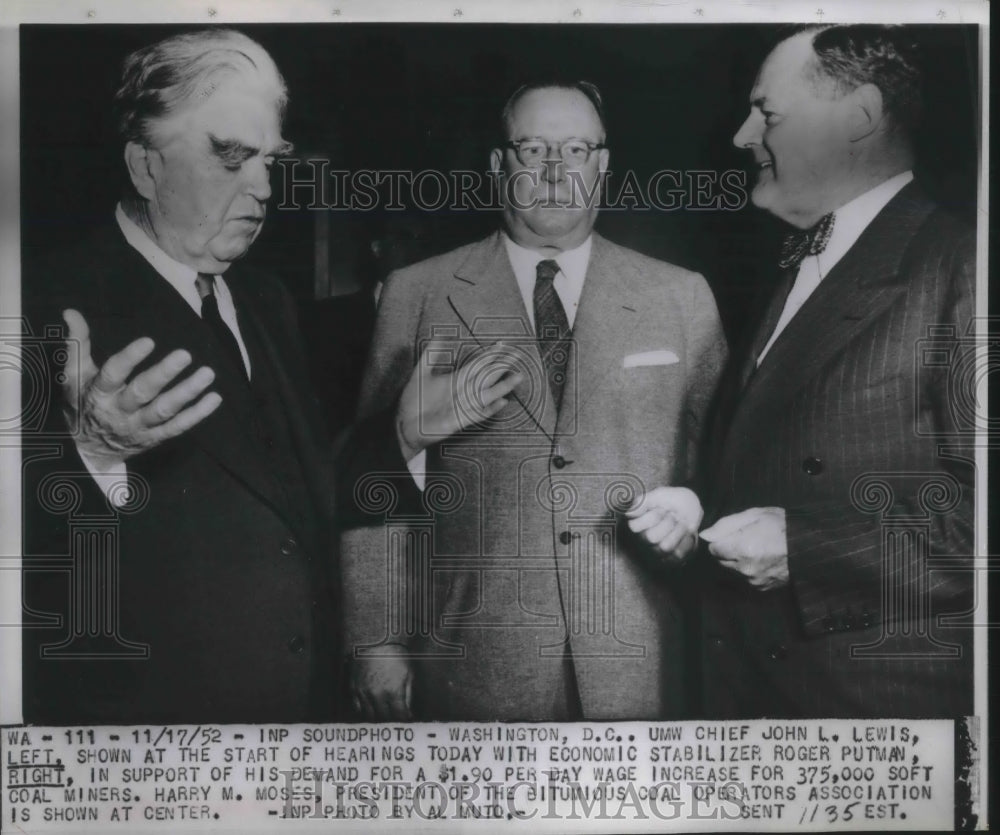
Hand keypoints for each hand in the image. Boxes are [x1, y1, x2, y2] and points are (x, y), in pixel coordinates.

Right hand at [61, 309, 221, 468]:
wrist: (87, 450)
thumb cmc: (82, 403)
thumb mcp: (74, 376)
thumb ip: (78, 344)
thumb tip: (71, 312)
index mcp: (98, 393)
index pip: (112, 375)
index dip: (129, 359)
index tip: (148, 341)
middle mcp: (119, 411)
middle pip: (142, 393)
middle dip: (164, 374)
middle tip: (185, 354)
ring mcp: (138, 427)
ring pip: (164, 410)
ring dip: (187, 392)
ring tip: (207, 374)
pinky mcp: (154, 438)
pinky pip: (177, 427)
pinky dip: (197, 414)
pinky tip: (214, 398)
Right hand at [349, 646, 413, 720]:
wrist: (374, 639)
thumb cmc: (395, 654)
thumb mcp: (408, 673)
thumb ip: (408, 694)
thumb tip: (408, 711)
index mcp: (393, 693)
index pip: (399, 717)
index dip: (404, 721)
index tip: (407, 721)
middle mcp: (377, 696)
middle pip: (384, 720)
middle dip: (392, 722)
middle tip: (396, 722)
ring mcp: (363, 693)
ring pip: (370, 716)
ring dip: (378, 718)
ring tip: (384, 717)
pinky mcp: (354, 688)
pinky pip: (358, 707)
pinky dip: (365, 711)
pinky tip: (371, 709)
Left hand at [395, 341, 522, 460]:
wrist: (404, 424)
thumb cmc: (412, 401)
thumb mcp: (420, 374)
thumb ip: (430, 356)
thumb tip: (439, 337)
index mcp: (455, 380)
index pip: (476, 364)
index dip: (488, 354)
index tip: (501, 344)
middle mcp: (461, 392)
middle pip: (486, 377)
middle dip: (501, 366)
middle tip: (517, 355)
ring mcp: (462, 407)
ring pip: (487, 394)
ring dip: (503, 386)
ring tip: (518, 377)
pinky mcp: (458, 421)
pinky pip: (478, 415)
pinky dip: (490, 409)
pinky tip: (502, 402)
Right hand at [625, 486, 702, 561]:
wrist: (693, 509)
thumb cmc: (673, 501)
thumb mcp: (659, 495)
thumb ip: (643, 502)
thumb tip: (629, 514)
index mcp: (637, 524)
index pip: (634, 527)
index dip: (652, 516)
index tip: (662, 508)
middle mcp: (643, 540)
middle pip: (651, 537)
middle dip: (668, 522)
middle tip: (674, 515)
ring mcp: (657, 551)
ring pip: (665, 547)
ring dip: (678, 531)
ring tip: (681, 523)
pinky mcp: (671, 559)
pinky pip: (678, 554)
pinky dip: (687, 540)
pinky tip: (687, 533)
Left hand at [700, 507, 788, 589]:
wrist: (809, 546)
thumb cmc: (782, 525)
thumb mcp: (753, 515)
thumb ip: (726, 525)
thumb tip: (705, 535)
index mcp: (741, 549)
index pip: (713, 549)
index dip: (720, 540)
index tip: (731, 535)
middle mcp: (745, 569)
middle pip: (720, 562)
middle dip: (726, 552)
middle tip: (743, 541)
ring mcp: (754, 581)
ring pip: (731, 572)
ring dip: (735, 563)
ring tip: (753, 550)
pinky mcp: (762, 588)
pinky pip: (744, 580)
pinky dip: (747, 572)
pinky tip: (760, 561)